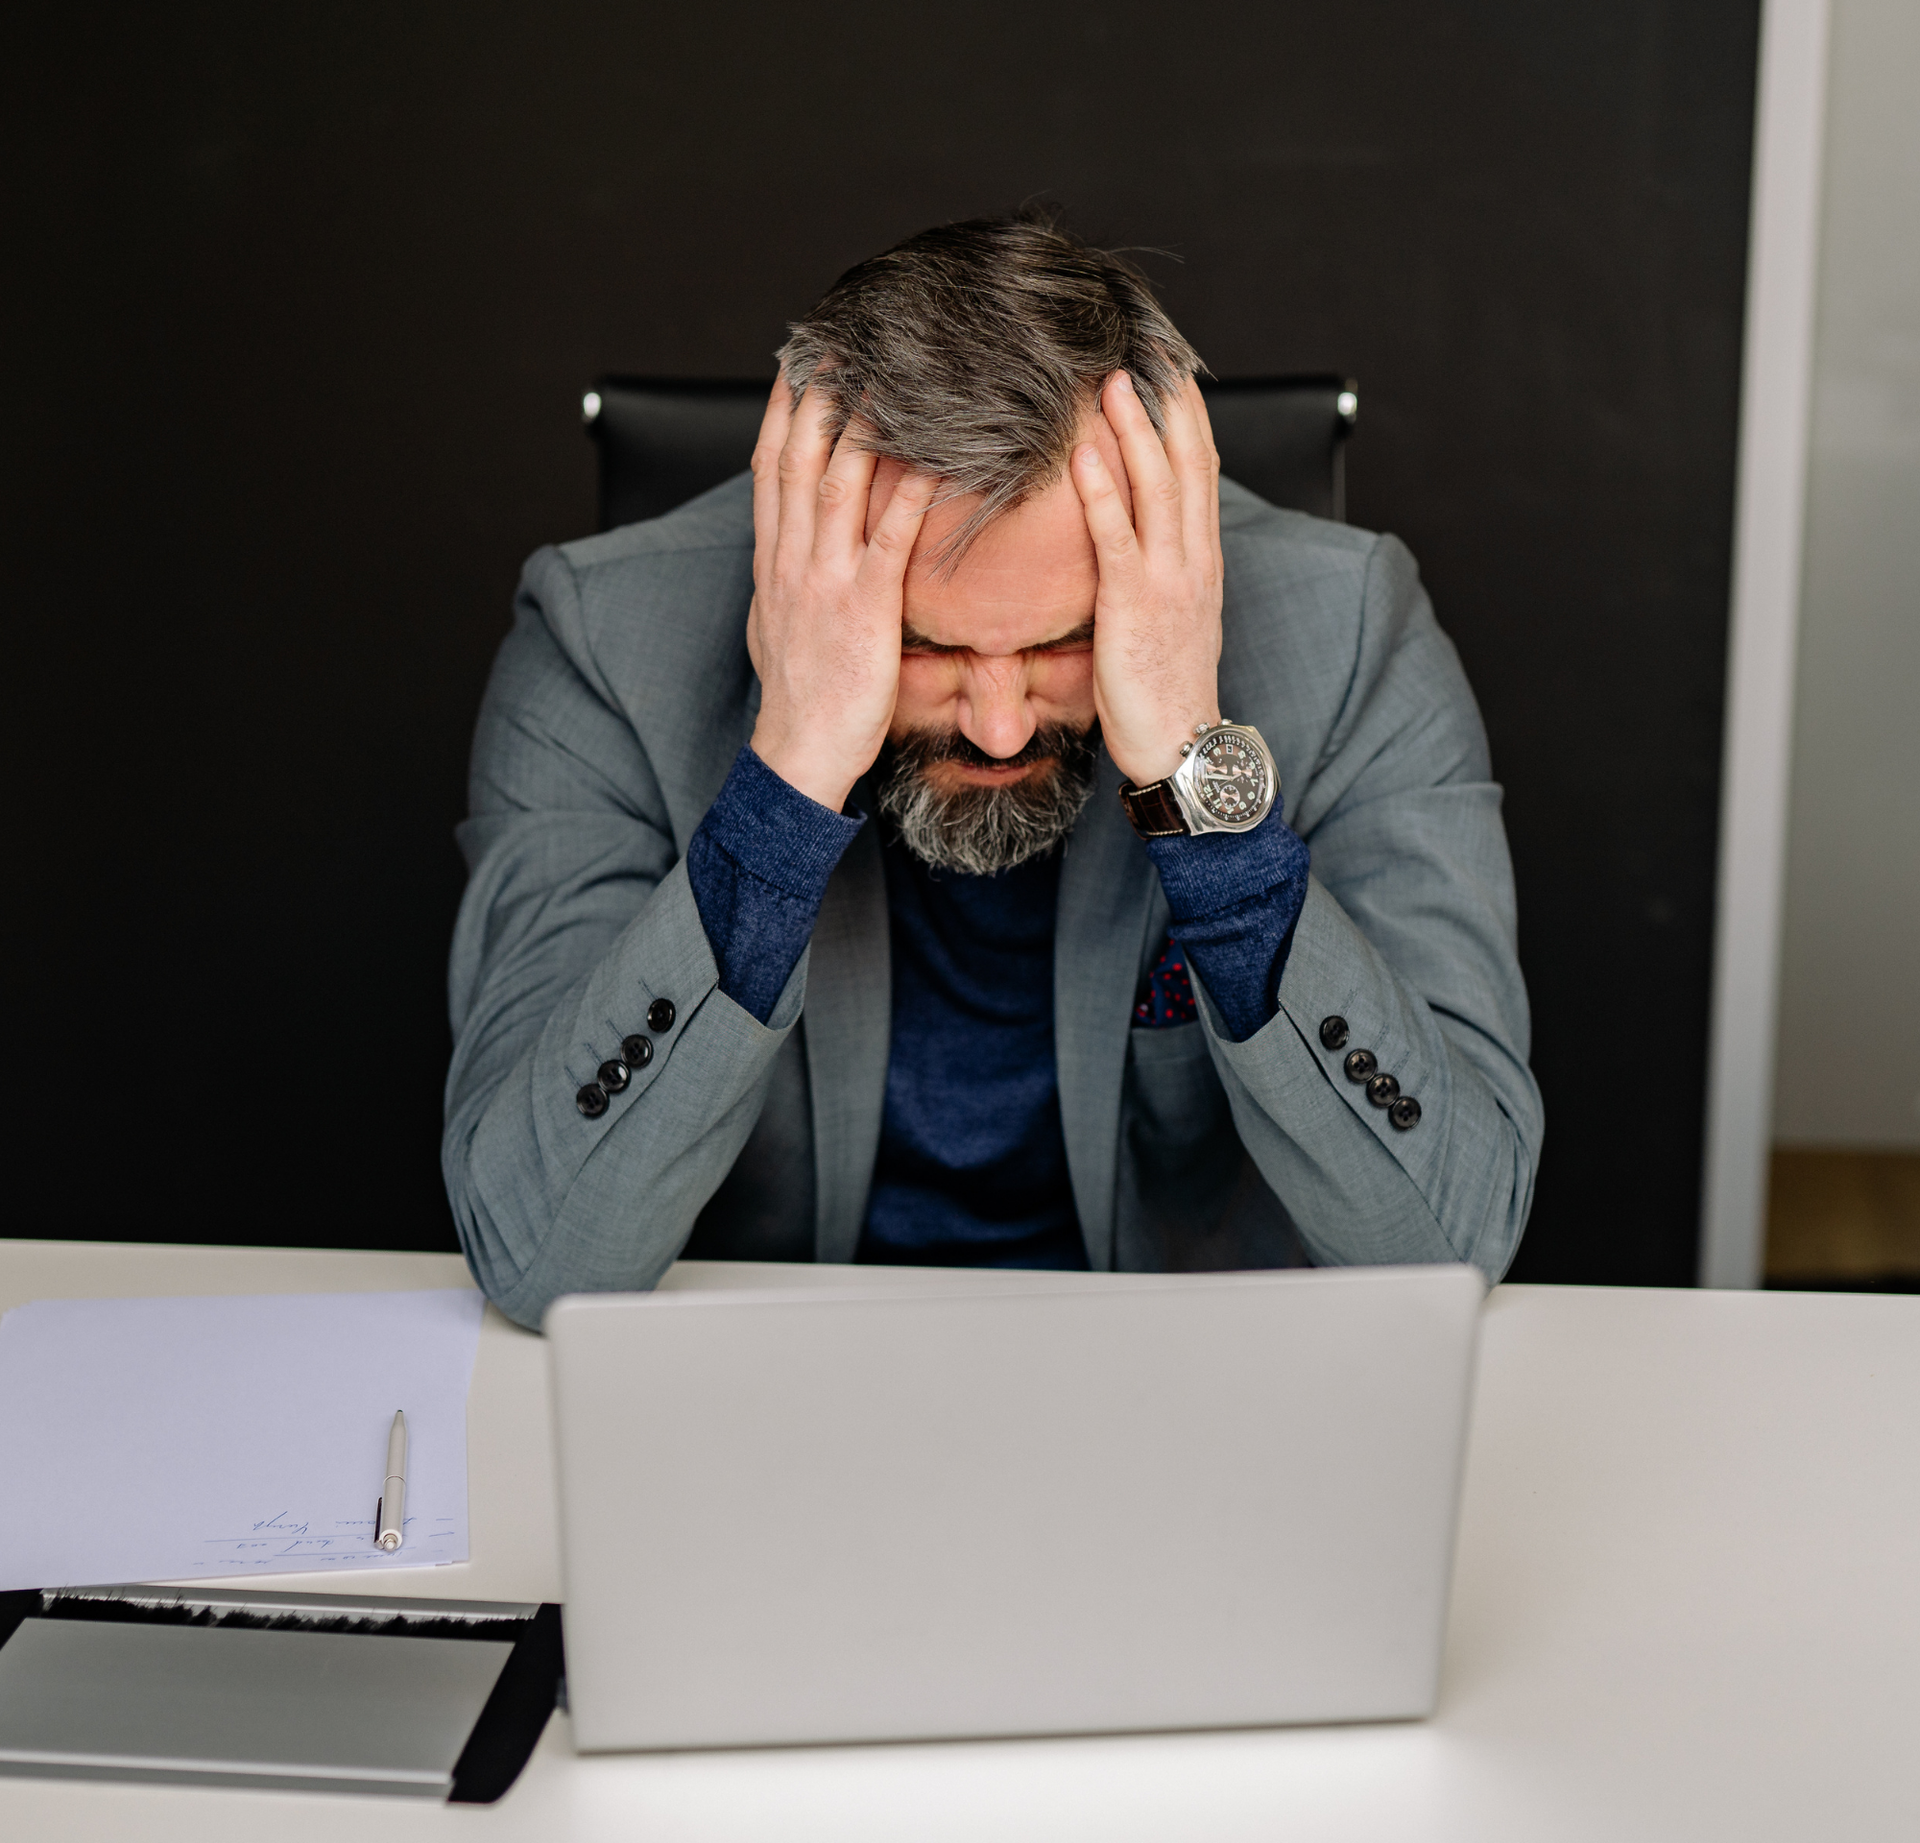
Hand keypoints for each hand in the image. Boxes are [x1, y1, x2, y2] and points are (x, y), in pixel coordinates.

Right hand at [745, 376, 936, 811]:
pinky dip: (911, 494)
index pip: (768, 468)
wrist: (799, 751)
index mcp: (772, 561)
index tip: (793, 364)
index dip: (779, 411)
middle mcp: (793, 559)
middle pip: (798, 457)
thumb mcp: (777, 624)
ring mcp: (826, 580)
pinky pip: (890, 539)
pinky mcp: (865, 608)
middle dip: (816, 394)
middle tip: (840, 340)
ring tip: (886, 373)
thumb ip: (788, 577)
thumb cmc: (800, 696)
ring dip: (861, 424)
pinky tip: (932, 458)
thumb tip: (790, 548)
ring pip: (838, 482)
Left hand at [1069, 372, 1223, 787]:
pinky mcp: (1134, 604)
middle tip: (1145, 351)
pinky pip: (1116, 537)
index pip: (1203, 472)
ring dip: (1135, 429)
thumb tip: (1134, 544)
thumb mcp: (1172, 621)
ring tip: (1112, 381)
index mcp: (1204, 562)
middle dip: (1169, 404)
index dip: (1190, 418)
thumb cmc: (1165, 691)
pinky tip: (1083, 454)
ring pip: (1158, 487)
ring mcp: (1169, 580)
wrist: (1182, 745)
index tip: (1171, 372)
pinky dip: (1101, 492)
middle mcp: (1195, 560)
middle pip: (1189, 463)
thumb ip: (1159, 574)